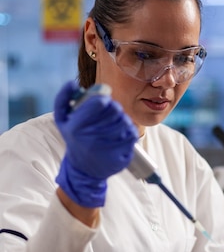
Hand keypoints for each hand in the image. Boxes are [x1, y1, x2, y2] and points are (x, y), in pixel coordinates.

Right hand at [54, 80, 137, 206]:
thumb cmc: (74, 139)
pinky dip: (129, 130)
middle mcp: (92, 138)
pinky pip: (132, 134)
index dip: (104, 100)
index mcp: (77, 127)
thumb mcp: (62, 120)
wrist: (84, 169)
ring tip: (114, 124)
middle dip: (114, 108)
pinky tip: (121, 133)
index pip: (100, 103)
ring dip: (122, 118)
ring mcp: (108, 148)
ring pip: (125, 120)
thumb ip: (64, 98)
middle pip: (115, 110)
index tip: (102, 103)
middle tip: (110, 113)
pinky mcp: (121, 156)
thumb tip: (72, 82)